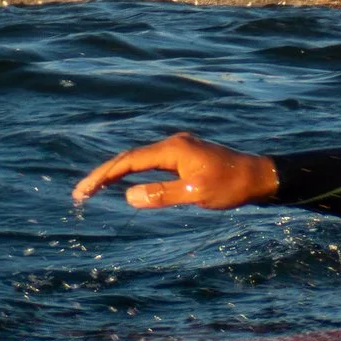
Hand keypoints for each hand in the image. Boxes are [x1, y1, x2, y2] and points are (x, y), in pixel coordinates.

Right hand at [71, 133, 278, 210]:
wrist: (260, 176)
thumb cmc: (232, 186)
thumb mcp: (196, 194)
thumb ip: (162, 195)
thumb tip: (128, 196)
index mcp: (173, 149)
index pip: (128, 161)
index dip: (103, 176)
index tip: (83, 192)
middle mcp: (173, 143)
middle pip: (130, 157)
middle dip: (104, 174)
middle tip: (80, 194)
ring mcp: (179, 148)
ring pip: (140, 159)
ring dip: (117, 173)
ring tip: (94, 189)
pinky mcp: (185, 156)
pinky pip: (152, 163)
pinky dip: (134, 172)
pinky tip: (126, 184)